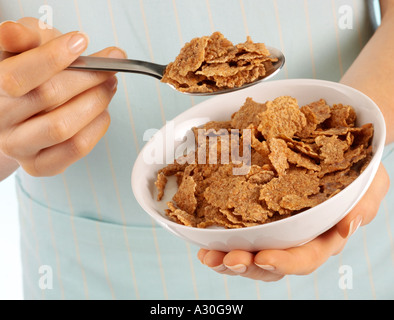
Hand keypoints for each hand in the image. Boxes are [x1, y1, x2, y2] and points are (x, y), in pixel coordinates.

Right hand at [0, 18, 125, 175]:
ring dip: (96, 102)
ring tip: (109, 85)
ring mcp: (18, 146)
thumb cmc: (30, 73)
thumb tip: (14, 32)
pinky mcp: (39, 165)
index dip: (52, 57)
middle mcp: (0, 119)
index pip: (16, 76)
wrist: (23, 110)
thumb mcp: (24, 47)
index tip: (80, 41)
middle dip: (87, 77)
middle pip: (48, 97)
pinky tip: (102, 112)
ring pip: (63, 127)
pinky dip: (97, 127)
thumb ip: (23, 37)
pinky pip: (75, 149)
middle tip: (109, 66)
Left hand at [198, 163, 389, 280]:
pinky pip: (239, 235)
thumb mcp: (368, 182)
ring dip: (228, 259)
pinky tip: (205, 240)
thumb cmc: (353, 169)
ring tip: (209, 255)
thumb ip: (363, 204)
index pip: (304, 258)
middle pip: (271, 265)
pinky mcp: (258, 218)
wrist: (334, 149)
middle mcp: (296, 239)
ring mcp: (275, 231)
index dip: (284, 262)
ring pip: (250, 256)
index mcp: (322, 237)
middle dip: (248, 266)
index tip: (263, 257)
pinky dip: (221, 241)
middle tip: (228, 259)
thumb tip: (348, 225)